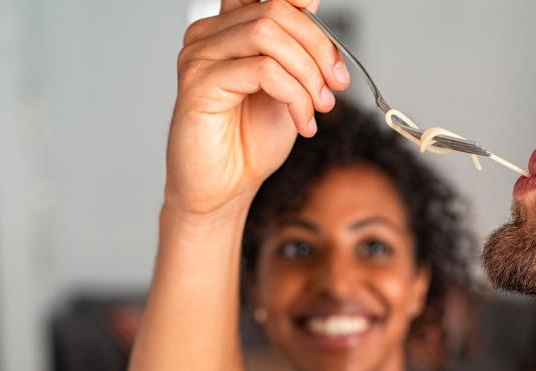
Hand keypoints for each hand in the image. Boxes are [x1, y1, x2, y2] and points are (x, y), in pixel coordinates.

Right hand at [164, 0, 349, 216]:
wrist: (226, 187)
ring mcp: (200, 55)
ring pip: (268, 34)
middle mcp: (210, 34)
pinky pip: (261, 70)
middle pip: (276, 10)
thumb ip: (298, 51)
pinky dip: (294, 96)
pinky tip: (302, 122)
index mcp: (231, 28)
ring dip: (308, 73)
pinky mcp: (199, 83)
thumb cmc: (251, 140)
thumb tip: (316, 11)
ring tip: (320, 108)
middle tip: (337, 86)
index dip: (306, 10)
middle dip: (319, 48)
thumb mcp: (290, 86)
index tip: (334, 58)